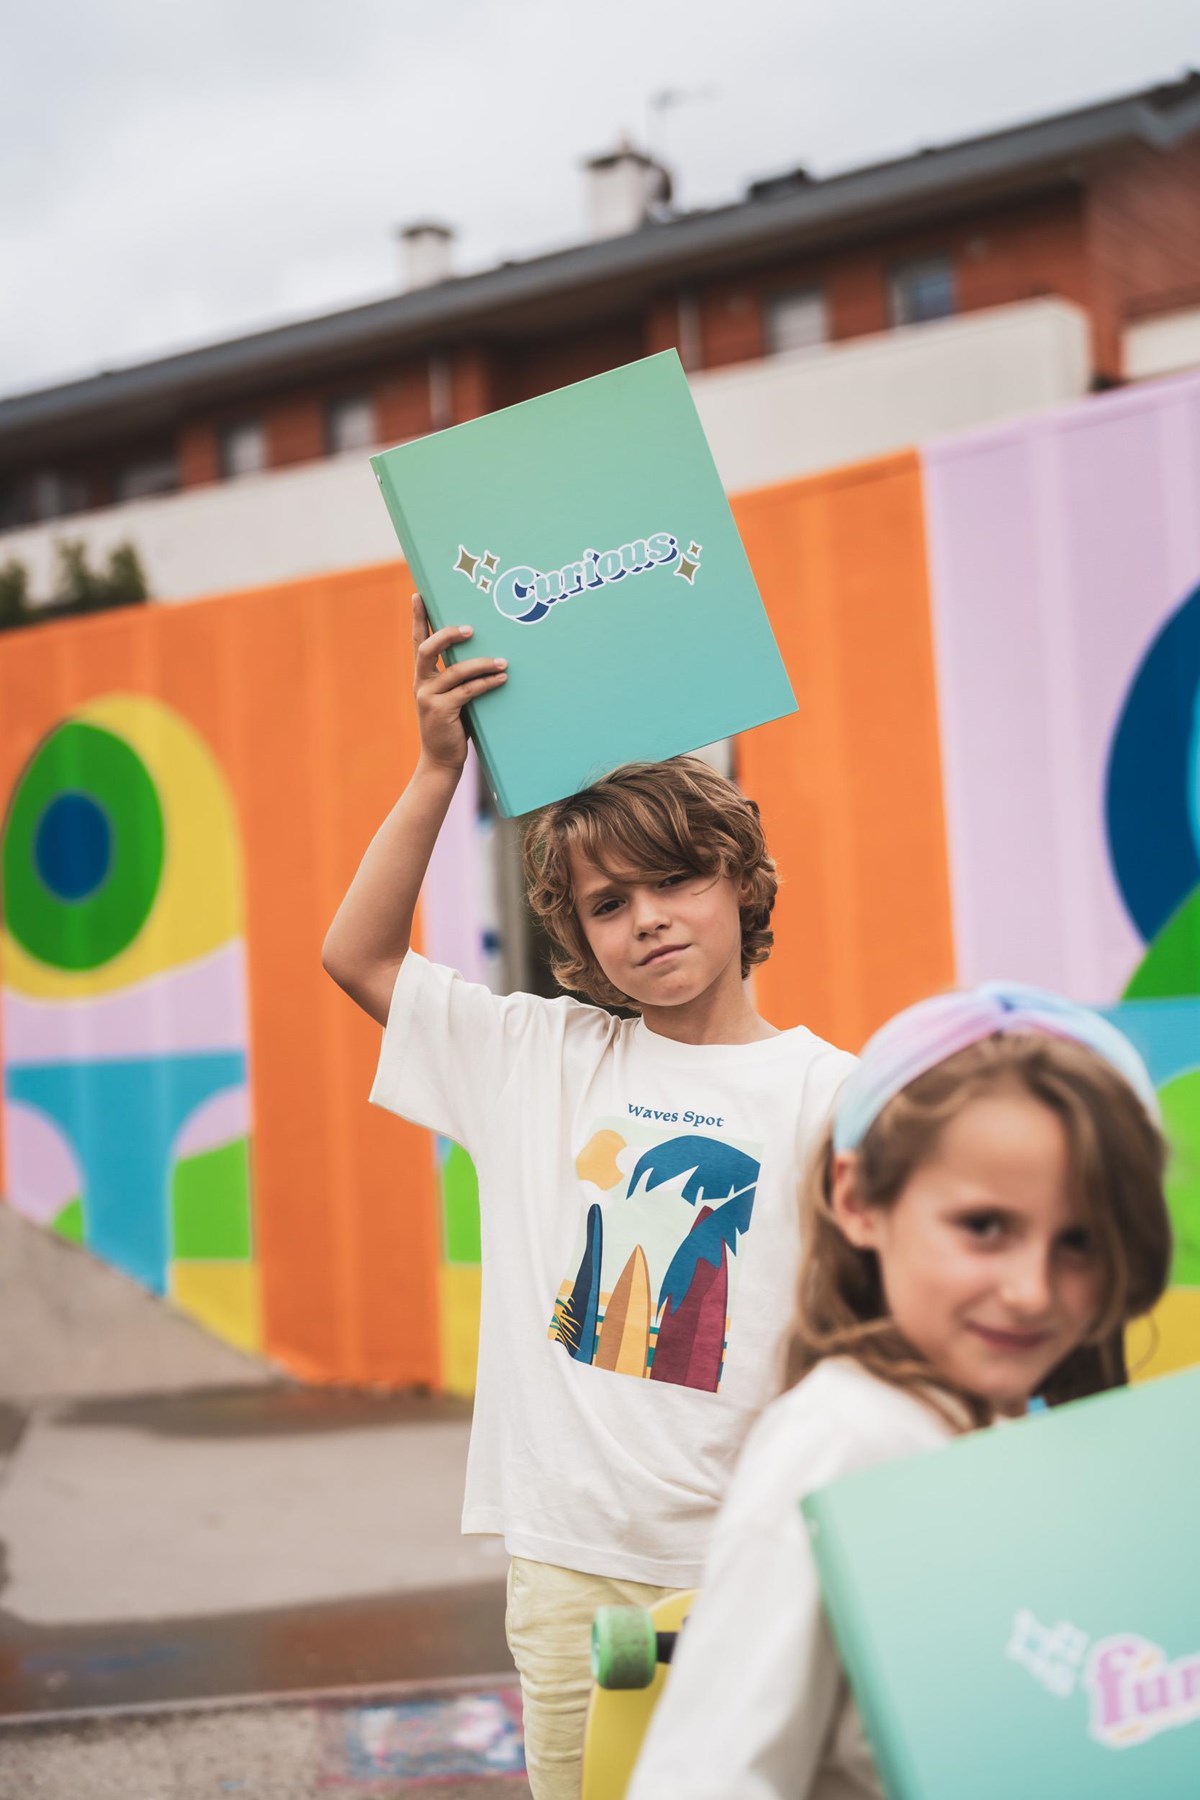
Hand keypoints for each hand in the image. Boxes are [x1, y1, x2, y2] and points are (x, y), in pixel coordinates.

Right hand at [412, 594, 507, 771]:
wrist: (441, 760)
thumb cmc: (452, 724)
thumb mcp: (451, 696)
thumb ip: (458, 677)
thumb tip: (487, 652)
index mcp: (422, 675)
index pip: (418, 640)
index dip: (418, 617)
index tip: (419, 594)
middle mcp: (421, 683)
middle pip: (428, 648)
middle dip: (448, 634)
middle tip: (471, 629)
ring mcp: (428, 697)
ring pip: (454, 670)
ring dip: (481, 663)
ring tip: (502, 662)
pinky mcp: (441, 711)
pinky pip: (467, 691)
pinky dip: (486, 683)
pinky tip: (501, 679)